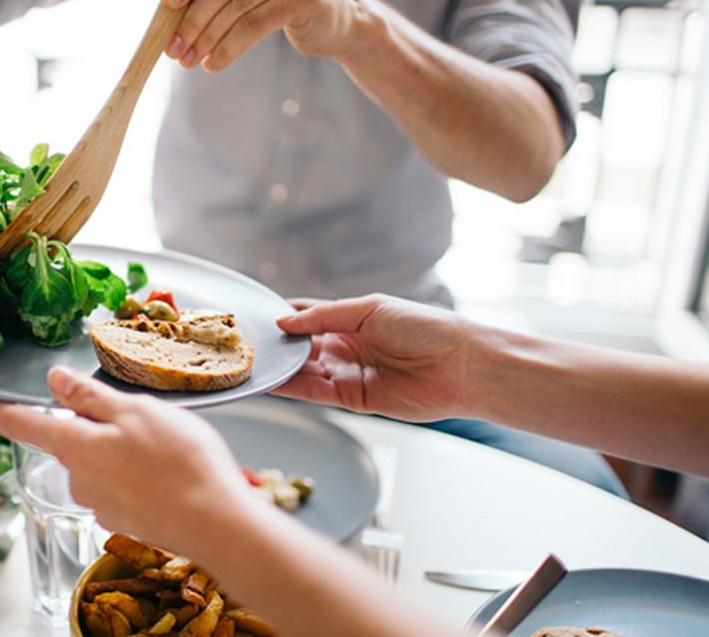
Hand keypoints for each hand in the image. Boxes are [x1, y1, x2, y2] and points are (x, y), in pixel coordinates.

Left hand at [0, 366, 255, 552]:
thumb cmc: (180, 462)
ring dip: (120, 449)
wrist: (215, 523)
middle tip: (137, 412)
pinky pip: (121, 484)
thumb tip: (53, 380)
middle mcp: (79, 479)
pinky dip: (138, 473)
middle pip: (70, 439)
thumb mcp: (135, 411)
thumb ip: (89, 397)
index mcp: (75, 446)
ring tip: (165, 442)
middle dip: (93, 423)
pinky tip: (168, 469)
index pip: (19, 424)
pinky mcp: (125, 518)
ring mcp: (101, 503)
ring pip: (99, 462)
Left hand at [161, 0, 370, 70]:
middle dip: (193, 16)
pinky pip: (256, 25)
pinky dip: (230, 47)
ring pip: (239, 6)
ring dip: (207, 37)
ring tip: (188, 59)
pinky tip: (213, 63)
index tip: (169, 2)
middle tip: (173, 45)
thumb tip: (170, 6)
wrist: (339, 17)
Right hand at [272, 294, 475, 421]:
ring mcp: (350, 373)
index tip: (257, 317)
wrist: (460, 366)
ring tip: (255, 363)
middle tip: (248, 343)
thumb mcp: (369, 309)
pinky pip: (316, 393)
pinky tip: (274, 381)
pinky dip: (294, 387)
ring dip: (282, 368)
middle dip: (279, 345)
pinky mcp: (354, 400)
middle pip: (303, 346)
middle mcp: (348, 346)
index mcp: (353, 319)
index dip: (284, 317)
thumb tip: (284, 322)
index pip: (309, 316)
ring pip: (305, 371)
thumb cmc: (425, 328)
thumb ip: (323, 316)